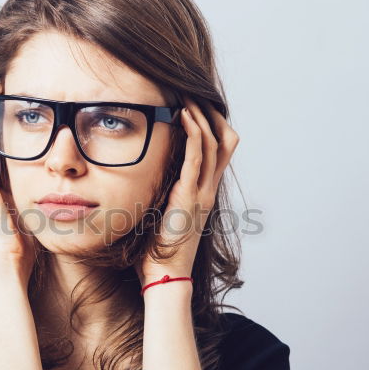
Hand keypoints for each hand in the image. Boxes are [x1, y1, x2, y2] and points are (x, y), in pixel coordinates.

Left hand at [137, 100, 238, 290]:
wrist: (165, 276)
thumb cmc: (159, 251)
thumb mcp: (162, 215)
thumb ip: (161, 195)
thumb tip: (144, 179)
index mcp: (203, 193)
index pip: (219, 151)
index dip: (213, 125)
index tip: (197, 104)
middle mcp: (208, 190)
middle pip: (224, 140)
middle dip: (211, 114)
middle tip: (194, 92)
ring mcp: (201, 192)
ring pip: (212, 143)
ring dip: (200, 116)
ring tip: (187, 95)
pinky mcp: (188, 196)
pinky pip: (195, 157)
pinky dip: (192, 133)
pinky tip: (183, 116)